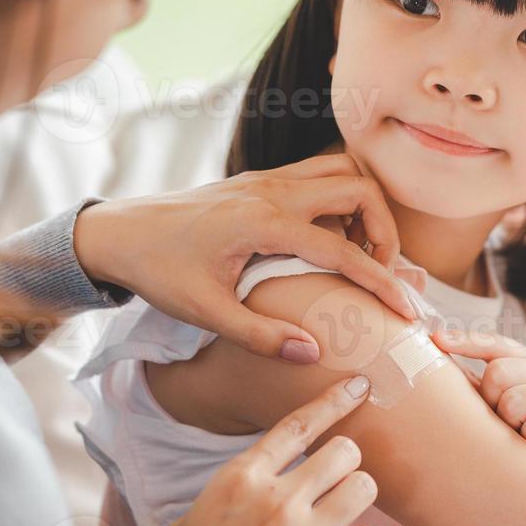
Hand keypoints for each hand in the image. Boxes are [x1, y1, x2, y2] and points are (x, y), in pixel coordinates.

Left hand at [74, 154, 420, 362]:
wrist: (120, 232)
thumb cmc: (159, 272)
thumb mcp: (206, 313)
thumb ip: (261, 336)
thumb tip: (313, 354)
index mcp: (263, 223)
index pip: (343, 250)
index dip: (381, 282)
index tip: (405, 311)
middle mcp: (272, 191)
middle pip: (359, 187)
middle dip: (384, 229)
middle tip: (379, 271)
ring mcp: (267, 179)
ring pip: (342, 171)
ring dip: (364, 207)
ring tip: (357, 253)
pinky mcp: (261, 180)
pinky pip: (319, 174)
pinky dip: (340, 199)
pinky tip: (327, 237)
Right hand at [144, 376, 384, 525]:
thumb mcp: (195, 516)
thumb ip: (235, 489)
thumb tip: (257, 479)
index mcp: (242, 479)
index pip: (298, 425)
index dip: (333, 401)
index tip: (358, 386)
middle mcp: (277, 501)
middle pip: (343, 451)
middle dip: (344, 463)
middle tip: (335, 481)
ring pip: (364, 486)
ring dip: (357, 497)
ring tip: (342, 514)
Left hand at [431, 328, 525, 475]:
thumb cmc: (522, 447)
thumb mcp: (496, 410)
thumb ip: (476, 385)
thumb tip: (437, 352)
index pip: (495, 344)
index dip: (465, 342)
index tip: (436, 339)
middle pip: (498, 372)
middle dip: (492, 404)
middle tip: (505, 427)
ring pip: (516, 399)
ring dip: (512, 427)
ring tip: (523, 439)